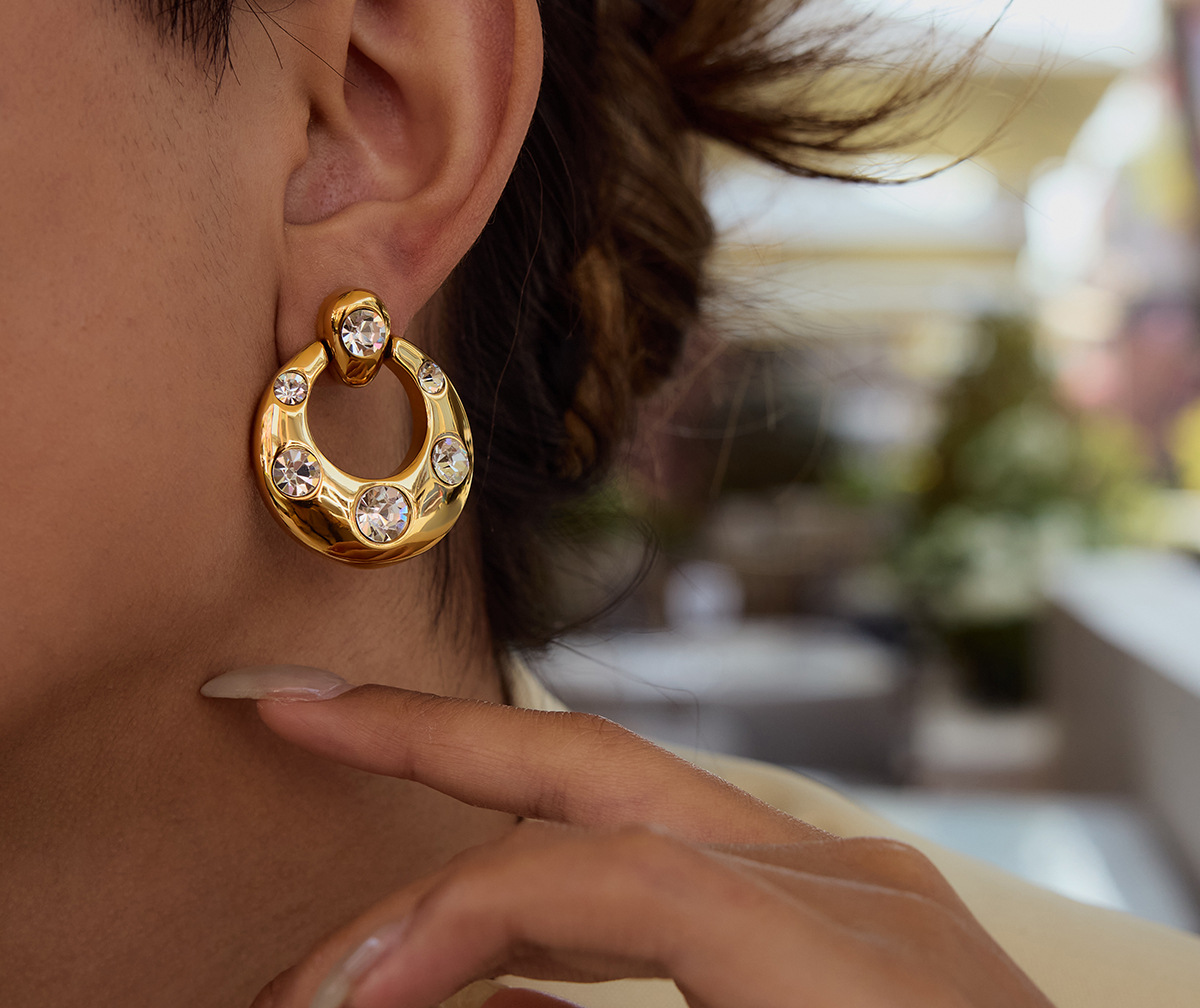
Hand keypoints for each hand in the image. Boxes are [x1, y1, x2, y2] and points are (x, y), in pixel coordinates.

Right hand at [248, 683, 1053, 1007]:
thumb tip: (437, 1000)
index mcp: (844, 961)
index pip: (603, 880)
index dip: (444, 920)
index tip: (324, 999)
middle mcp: (845, 886)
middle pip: (598, 767)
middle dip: (427, 733)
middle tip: (291, 705)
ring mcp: (850, 886)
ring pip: (630, 794)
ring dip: (483, 791)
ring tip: (363, 774)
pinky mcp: (844, 911)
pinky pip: (674, 860)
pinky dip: (561, 873)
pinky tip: (485, 911)